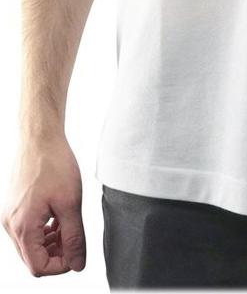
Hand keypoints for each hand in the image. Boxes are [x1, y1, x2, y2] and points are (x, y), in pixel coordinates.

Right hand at [2, 136, 85, 275]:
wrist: (39, 138)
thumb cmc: (53, 164)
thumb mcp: (71, 203)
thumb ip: (74, 237)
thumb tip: (78, 264)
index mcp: (23, 228)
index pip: (39, 267)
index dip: (61, 265)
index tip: (77, 252)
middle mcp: (11, 225)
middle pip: (33, 258)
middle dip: (56, 254)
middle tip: (74, 237)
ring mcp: (10, 216)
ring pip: (30, 245)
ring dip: (50, 242)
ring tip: (68, 225)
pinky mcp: (14, 206)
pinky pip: (27, 230)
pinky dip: (43, 230)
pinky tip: (58, 217)